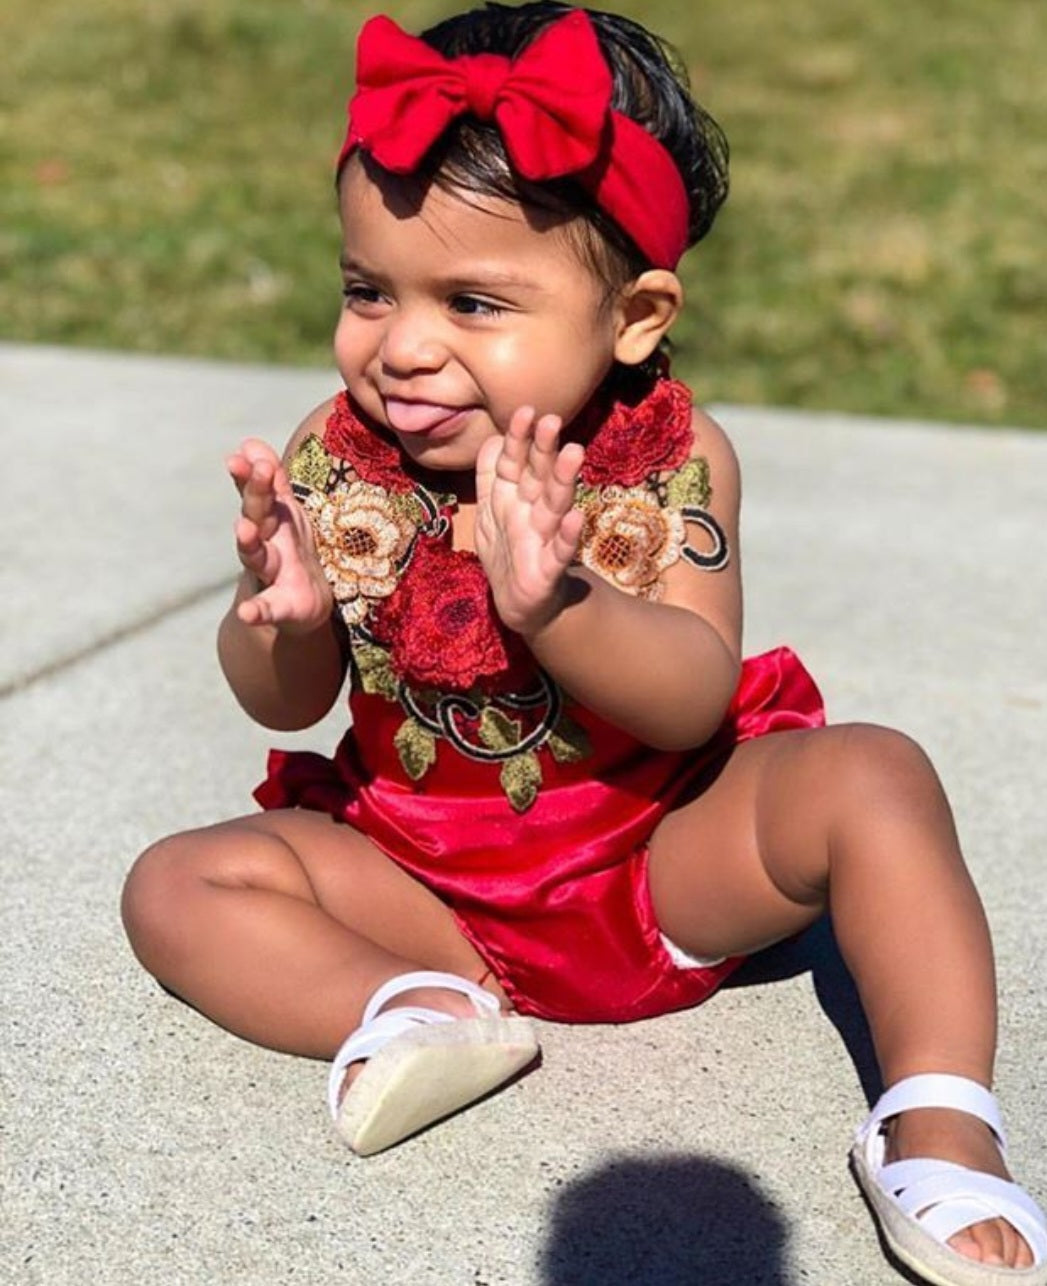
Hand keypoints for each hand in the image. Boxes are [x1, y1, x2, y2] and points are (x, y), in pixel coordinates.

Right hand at [226, 438, 332, 631]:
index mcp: (271, 520)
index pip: (259, 491)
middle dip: (255, 492)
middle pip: (257, 514)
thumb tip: (249, 443)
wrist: (299, 603)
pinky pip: (266, 608)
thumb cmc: (289, 551)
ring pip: (255, 556)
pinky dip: (256, 611)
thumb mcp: (284, 513)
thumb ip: (271, 481)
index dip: (253, 472)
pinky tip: (247, 614)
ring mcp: (270, 574)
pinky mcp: (279, 607)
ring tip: (244, 529)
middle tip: (250, 467)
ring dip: (249, 542)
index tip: (245, 450)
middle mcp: (265, 543)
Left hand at [474, 408, 584, 635]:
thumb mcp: (491, 509)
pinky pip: (560, 550)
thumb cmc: (508, 548)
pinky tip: (577, 517)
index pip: (516, 461)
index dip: (519, 439)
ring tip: (572, 454)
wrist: (518, 602)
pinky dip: (568, 535)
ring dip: (563, 481)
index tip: (526, 410)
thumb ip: (490, 474)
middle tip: (552, 421)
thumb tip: (492, 437)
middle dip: (545, 450)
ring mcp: (543, 538)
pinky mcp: (549, 569)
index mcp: (515, 496)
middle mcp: (533, 511)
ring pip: (554, 505)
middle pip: (539, 477)